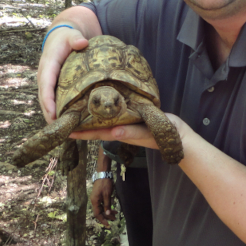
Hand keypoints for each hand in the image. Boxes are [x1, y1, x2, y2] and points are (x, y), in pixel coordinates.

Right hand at [38, 26, 88, 122]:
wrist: (62, 36)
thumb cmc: (67, 37)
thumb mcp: (72, 35)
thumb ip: (76, 38)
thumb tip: (82, 42)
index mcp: (48, 66)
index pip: (46, 85)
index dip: (48, 101)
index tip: (53, 114)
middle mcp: (45, 77)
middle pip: (45, 99)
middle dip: (50, 115)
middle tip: (60, 130)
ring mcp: (49, 83)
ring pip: (48, 103)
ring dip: (54, 117)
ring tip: (65, 132)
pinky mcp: (54, 87)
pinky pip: (54, 101)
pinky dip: (59, 113)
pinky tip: (70, 124)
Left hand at [71, 113, 191, 151]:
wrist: (181, 136)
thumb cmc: (166, 133)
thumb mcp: (149, 132)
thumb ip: (132, 133)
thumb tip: (113, 132)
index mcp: (122, 133)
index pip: (97, 134)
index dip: (81, 133)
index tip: (65, 130)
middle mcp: (122, 130)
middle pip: (97, 129)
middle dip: (81, 125)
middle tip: (64, 118)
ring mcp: (128, 125)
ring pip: (104, 123)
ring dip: (91, 119)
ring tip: (77, 111)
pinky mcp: (134, 119)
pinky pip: (116, 117)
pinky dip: (105, 114)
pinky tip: (102, 109)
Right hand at [90, 178, 114, 226]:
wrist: (103, 174)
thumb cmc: (105, 184)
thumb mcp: (107, 195)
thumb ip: (107, 205)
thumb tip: (107, 214)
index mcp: (95, 202)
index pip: (97, 214)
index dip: (102, 220)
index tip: (108, 224)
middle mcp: (94, 201)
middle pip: (99, 212)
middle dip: (106, 216)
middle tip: (114, 219)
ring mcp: (96, 199)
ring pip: (102, 208)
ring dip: (108, 212)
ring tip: (115, 214)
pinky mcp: (99, 196)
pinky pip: (102, 204)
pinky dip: (107, 207)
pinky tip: (113, 209)